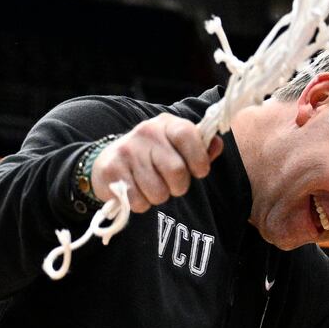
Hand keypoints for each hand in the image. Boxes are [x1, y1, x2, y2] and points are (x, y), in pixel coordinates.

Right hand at [92, 114, 223, 213]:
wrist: (111, 160)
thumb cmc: (155, 156)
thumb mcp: (179, 147)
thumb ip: (202, 149)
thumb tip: (217, 144)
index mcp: (167, 124)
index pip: (187, 135)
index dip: (199, 158)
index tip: (200, 171)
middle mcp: (145, 132)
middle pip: (176, 171)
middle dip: (179, 186)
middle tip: (171, 184)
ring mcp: (126, 150)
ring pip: (157, 191)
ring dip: (158, 197)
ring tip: (151, 186)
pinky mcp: (111, 170)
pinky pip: (137, 201)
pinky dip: (140, 204)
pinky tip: (136, 191)